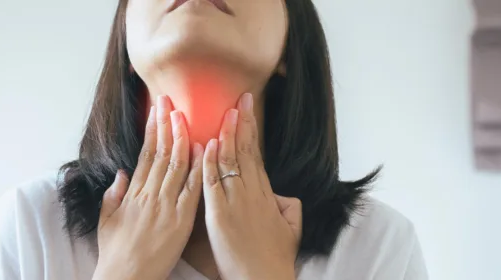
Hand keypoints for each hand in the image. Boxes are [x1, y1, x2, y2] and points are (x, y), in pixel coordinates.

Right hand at [94, 96, 204, 279]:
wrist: (125, 278)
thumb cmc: (115, 253)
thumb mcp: (106, 220)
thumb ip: (114, 194)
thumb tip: (122, 173)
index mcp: (133, 193)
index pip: (146, 153)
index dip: (153, 129)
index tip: (157, 109)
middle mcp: (149, 194)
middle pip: (161, 152)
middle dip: (166, 124)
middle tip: (171, 101)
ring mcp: (166, 206)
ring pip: (177, 164)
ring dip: (182, 137)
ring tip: (186, 115)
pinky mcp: (181, 220)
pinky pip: (192, 189)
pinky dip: (199, 167)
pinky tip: (204, 148)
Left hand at [202, 93, 302, 279]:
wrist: (265, 277)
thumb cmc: (275, 257)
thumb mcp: (291, 227)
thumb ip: (287, 206)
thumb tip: (283, 195)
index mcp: (266, 194)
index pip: (255, 154)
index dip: (250, 130)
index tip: (247, 109)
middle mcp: (251, 193)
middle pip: (245, 151)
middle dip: (242, 122)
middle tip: (240, 98)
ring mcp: (236, 202)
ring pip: (230, 162)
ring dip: (226, 135)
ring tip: (225, 112)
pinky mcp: (219, 215)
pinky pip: (213, 183)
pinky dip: (210, 163)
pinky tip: (208, 145)